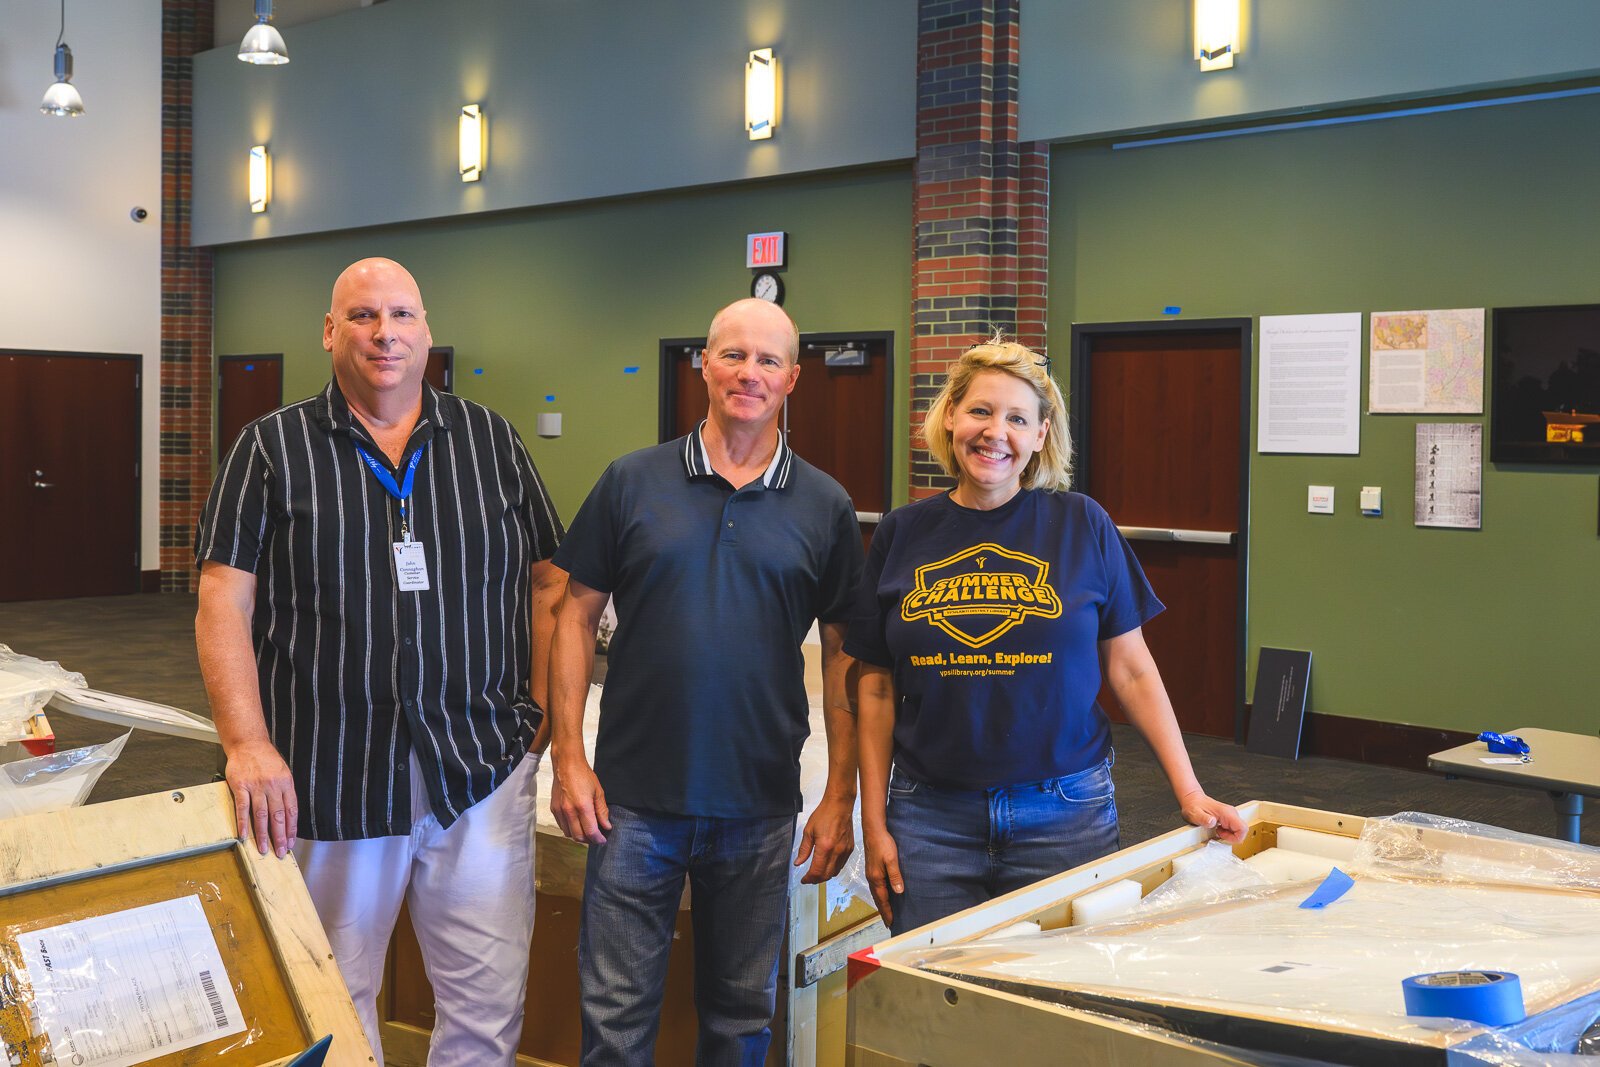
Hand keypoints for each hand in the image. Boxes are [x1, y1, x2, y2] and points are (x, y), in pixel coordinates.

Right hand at [225, 740, 297, 857]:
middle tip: (280, 852)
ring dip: (263, 834)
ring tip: (263, 849)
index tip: (291, 842)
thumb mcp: (283, 773)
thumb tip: (288, 815)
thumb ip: (285, 792)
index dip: (292, 828)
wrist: (249, 744)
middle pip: (278, 816)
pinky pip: (243, 808)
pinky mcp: (241, 787)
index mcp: (286, 784)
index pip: (291, 811)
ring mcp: (257, 787)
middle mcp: (273, 787)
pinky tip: (244, 835)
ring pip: (262, 815)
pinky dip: (244, 823)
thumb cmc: (267, 760)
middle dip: (280, 836)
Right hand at [551, 758, 610, 844]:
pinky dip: (570, 829)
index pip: (590, 831)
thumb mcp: (598, 792)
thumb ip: (602, 811)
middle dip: (589, 840)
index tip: (603, 840)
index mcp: (583, 806)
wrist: (566, 765)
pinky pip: (562, 826)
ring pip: (569, 834)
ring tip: (587, 831)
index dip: (598, 839)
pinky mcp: (553, 809)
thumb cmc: (584, 776)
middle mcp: (569, 811)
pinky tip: (577, 824)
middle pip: (578, 836)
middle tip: (596, 837)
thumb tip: (606, 826)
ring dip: (579, 836)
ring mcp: (559, 811)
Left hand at [795, 792, 854, 884]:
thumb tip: (798, 863)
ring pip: (835, 872)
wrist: (840, 805)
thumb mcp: (808, 831)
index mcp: (825, 847)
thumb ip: (804, 849)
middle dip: (816, 880)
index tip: (803, 879)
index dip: (809, 878)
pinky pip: (841, 865)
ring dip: (825, 876)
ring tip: (816, 873)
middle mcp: (837, 852)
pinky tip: (827, 865)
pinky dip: (833, 869)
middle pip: (826, 875)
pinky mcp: (850, 849)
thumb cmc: (823, 815)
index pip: (817, 871)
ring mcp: (845, 851)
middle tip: (808, 878)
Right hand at [863, 825, 903, 926]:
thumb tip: (899, 892)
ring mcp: (871, 873)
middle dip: (883, 910)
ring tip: (887, 911)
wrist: (873, 830)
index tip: (891, 923)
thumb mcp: (892, 860)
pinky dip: (880, 894)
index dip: (887, 911)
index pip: (882, 900)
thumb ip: (895, 876)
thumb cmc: (883, 844)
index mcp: (876, 878)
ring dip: (881, 903)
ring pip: (876, 893)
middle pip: (877, 899)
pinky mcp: (872, 868)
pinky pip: (876, 886)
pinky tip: (884, 893)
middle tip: (888, 922)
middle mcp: (872, 878)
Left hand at [1179, 790, 1246, 843]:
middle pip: (1242, 831)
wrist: (1193, 799)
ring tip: (1216, 831)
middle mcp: (1231, 813)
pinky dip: (1226, 832)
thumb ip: (1204, 819)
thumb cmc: (1194, 806)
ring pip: (1238, 830)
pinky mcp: (1228, 818)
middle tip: (1218, 834)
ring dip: (1228, 835)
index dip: (1236, 838)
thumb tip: (1212, 822)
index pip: (1243, 828)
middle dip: (1231, 837)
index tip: (1223, 837)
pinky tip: (1217, 829)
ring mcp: (1230, 815)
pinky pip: (1233, 829)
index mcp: (1226, 813)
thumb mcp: (1195, 814)